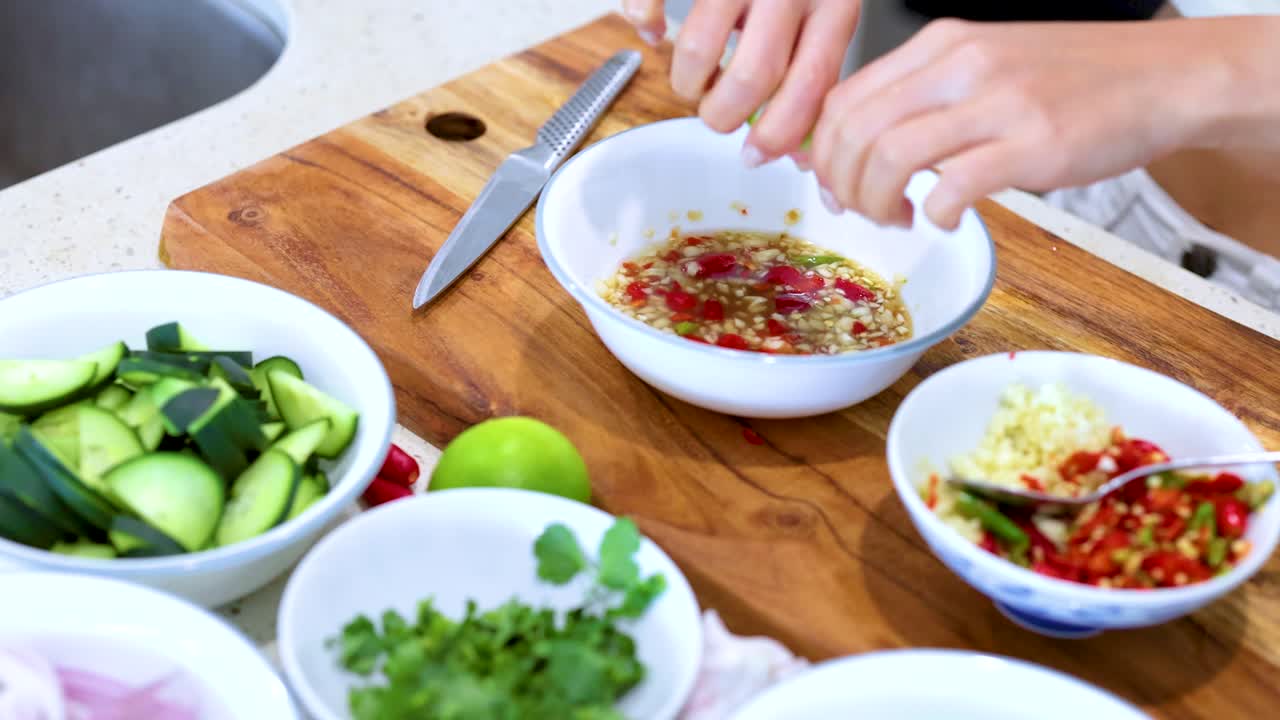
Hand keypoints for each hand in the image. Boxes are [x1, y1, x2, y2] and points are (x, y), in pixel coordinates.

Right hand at [622, 0, 860, 161]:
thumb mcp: (825, 12)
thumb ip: (814, 77)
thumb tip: (799, 156)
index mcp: (832, 2)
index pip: (810, 85)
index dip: (779, 134)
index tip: (755, 155)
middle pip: (752, 76)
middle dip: (723, 116)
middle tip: (715, 117)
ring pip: (700, 48)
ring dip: (685, 82)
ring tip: (691, 79)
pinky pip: (649, 0)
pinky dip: (642, 20)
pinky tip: (650, 28)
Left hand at [809, 16, 1279, 230]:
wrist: (1166, 77)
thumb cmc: (1076, 81)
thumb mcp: (986, 66)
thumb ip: (926, 97)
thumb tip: (863, 148)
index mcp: (941, 44)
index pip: (846, 99)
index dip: (825, 154)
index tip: (833, 187)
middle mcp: (960, 65)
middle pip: (855, 131)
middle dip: (842, 186)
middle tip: (861, 213)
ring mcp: (997, 102)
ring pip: (889, 158)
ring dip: (877, 204)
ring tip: (898, 220)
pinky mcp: (1032, 144)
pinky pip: (951, 187)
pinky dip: (934, 216)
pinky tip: (946, 221)